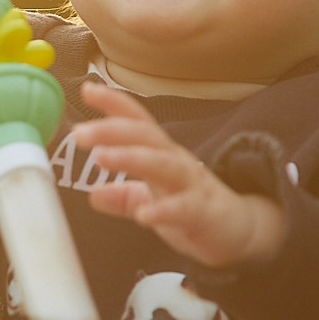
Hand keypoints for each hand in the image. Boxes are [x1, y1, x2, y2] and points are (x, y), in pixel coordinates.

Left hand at [69, 81, 285, 269]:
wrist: (240, 231)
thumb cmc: (193, 208)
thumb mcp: (154, 199)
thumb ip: (124, 197)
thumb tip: (92, 194)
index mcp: (161, 154)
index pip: (137, 122)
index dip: (114, 104)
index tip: (87, 88)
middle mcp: (175, 162)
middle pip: (145, 137)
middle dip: (112, 130)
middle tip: (79, 132)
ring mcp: (192, 185)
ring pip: (162, 164)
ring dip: (131, 158)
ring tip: (101, 157)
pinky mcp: (204, 213)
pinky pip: (183, 209)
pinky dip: (163, 211)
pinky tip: (143, 215)